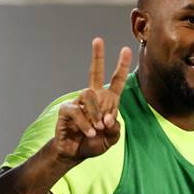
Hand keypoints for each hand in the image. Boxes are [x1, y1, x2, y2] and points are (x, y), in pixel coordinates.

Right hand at [54, 37, 131, 162]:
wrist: (75, 153)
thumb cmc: (94, 143)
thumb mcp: (112, 138)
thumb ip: (115, 128)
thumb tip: (108, 118)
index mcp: (108, 102)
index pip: (116, 81)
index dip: (122, 66)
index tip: (126, 49)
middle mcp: (94, 98)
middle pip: (95, 72)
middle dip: (97, 56)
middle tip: (98, 39)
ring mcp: (79, 102)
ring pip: (88, 95)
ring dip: (95, 113)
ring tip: (97, 129)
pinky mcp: (67, 109)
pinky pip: (77, 111)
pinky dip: (85, 123)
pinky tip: (90, 132)